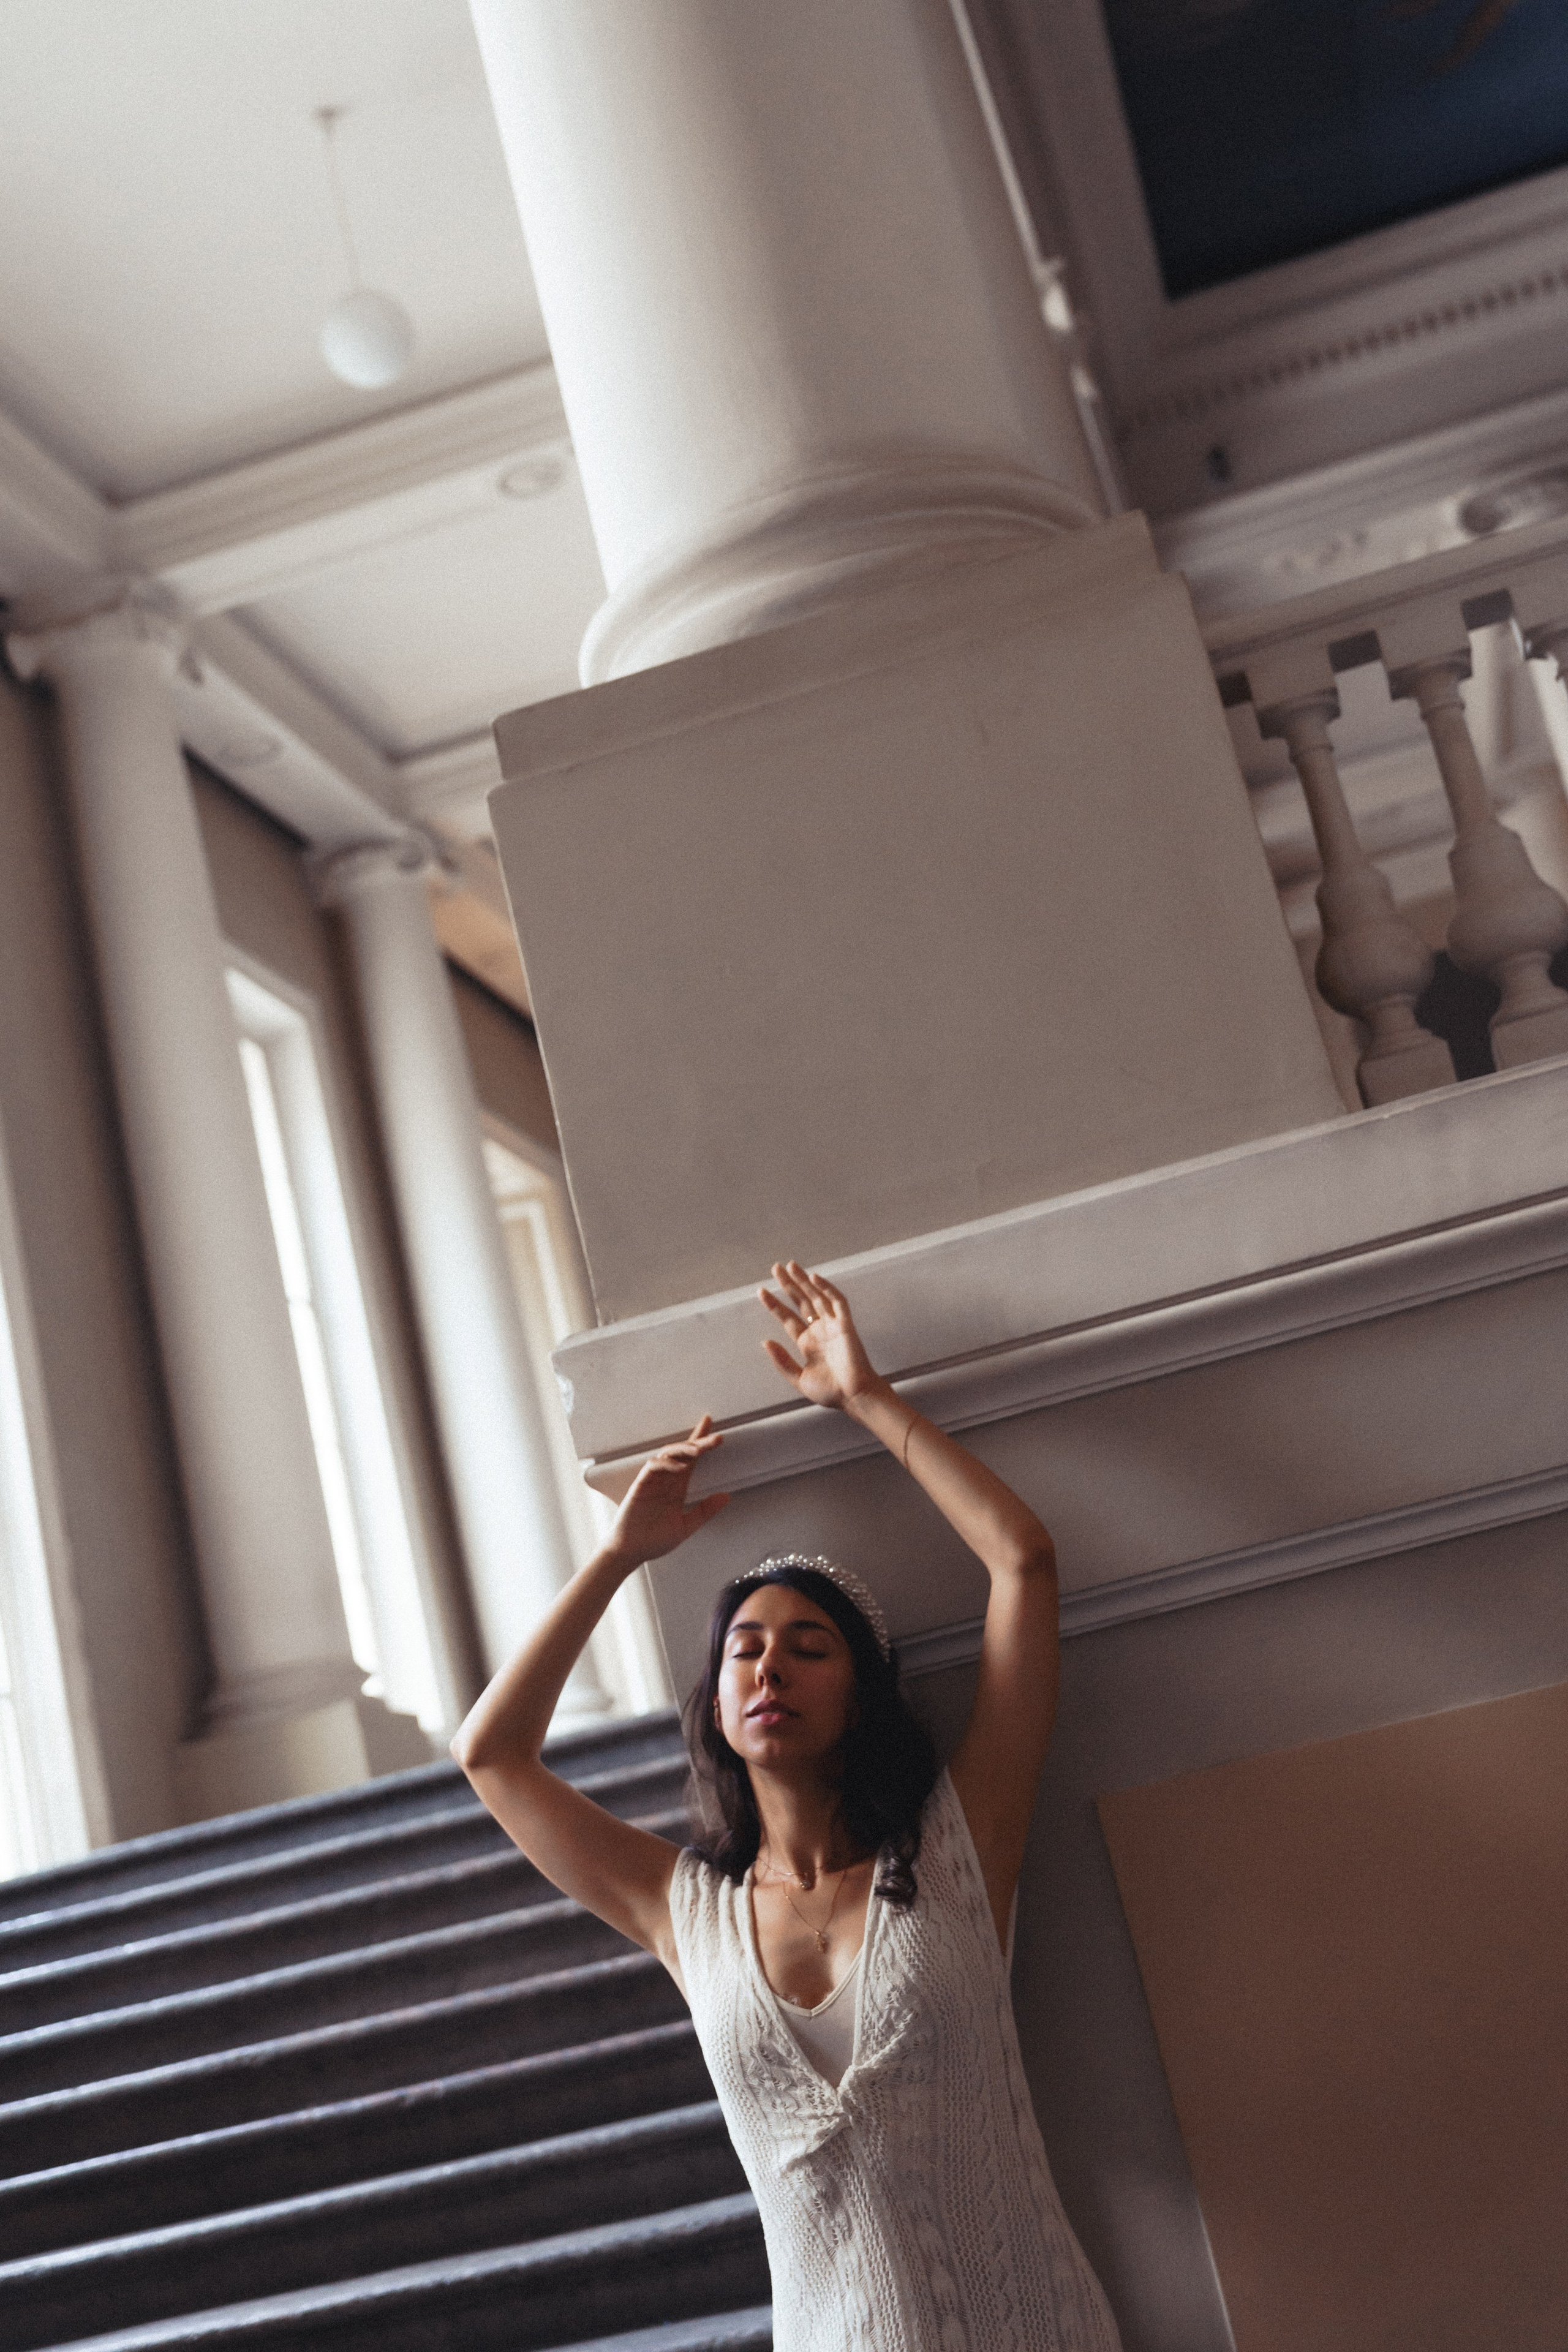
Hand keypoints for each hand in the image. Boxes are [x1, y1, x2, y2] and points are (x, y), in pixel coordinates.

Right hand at [608, 1418, 728, 1564]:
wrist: (631, 1553)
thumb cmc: (653, 1540)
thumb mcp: (686, 1526)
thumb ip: (705, 1511)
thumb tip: (726, 1496)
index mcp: (677, 1488)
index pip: (691, 1461)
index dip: (702, 1444)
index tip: (717, 1434)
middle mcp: (666, 1481)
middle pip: (683, 1453)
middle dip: (700, 1442)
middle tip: (718, 1438)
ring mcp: (652, 1482)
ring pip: (667, 1454)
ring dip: (684, 1449)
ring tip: (700, 1449)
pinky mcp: (640, 1487)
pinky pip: (652, 1467)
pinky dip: (666, 1464)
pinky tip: (680, 1467)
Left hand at [758, 1262, 884, 1413]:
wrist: (854, 1397)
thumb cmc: (831, 1392)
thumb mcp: (799, 1378)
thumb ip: (782, 1361)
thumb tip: (764, 1342)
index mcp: (807, 1343)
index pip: (788, 1318)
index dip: (775, 1304)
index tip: (760, 1291)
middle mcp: (819, 1330)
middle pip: (801, 1301)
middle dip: (788, 1285)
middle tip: (776, 1267)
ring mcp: (833, 1326)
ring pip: (817, 1297)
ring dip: (804, 1281)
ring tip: (790, 1266)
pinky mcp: (846, 1325)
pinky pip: (837, 1302)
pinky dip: (827, 1289)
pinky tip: (814, 1278)